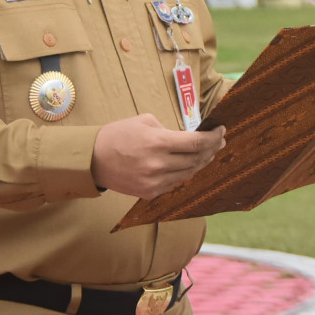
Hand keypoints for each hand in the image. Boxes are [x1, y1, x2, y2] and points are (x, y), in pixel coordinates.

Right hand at [92, 114, 225, 198]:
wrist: (93, 160)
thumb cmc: (118, 135)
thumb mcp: (144, 122)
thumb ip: (168, 130)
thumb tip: (188, 137)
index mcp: (158, 142)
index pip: (196, 142)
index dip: (213, 137)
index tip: (221, 130)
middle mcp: (158, 164)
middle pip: (196, 159)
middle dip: (211, 149)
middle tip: (219, 141)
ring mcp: (155, 182)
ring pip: (189, 173)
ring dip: (201, 162)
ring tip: (207, 153)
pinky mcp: (150, 193)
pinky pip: (175, 183)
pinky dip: (185, 173)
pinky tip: (189, 164)